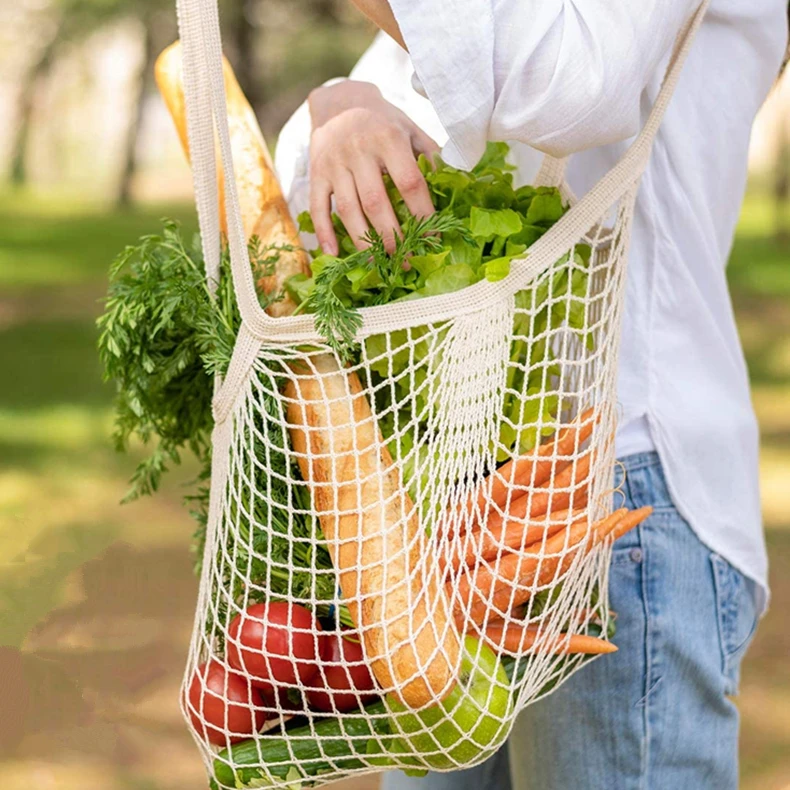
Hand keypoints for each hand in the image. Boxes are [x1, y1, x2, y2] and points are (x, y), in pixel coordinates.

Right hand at [308, 80, 439, 254]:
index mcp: (388, 138)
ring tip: (379, 264)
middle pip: (376, 203)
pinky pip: (318, 207)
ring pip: (348, 210)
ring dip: (363, 242)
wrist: (339, 101)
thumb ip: (430, 155)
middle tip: (406, 261)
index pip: (409, 182)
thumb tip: (454, 185)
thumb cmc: (383, 121)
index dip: (422, 212)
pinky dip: (324, 232)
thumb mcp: (410, 129)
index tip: (432, 236)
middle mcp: (358, 150)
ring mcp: (334, 163)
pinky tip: (334, 254)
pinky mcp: (315, 174)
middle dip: (392, 237)